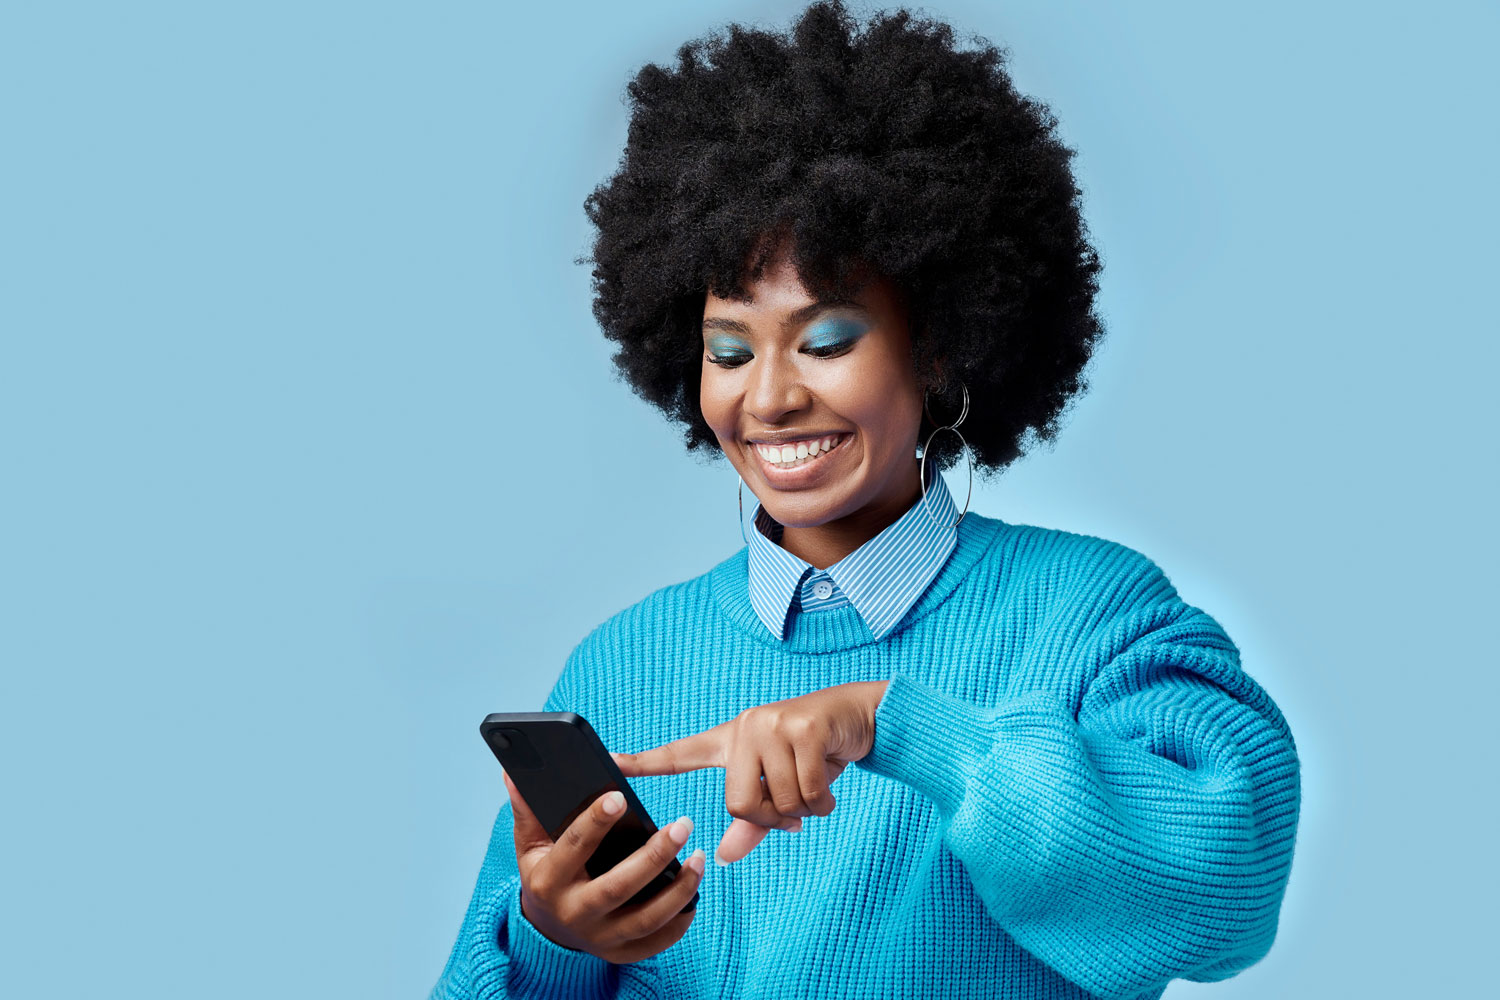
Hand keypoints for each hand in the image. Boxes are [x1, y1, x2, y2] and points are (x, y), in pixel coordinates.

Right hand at [504, 770, 705, 963]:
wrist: (548, 928)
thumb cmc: (545, 873)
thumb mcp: (530, 844)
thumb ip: (528, 810)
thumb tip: (514, 773)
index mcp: (548, 882)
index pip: (573, 847)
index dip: (595, 821)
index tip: (620, 796)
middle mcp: (573, 913)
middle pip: (618, 887)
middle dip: (654, 855)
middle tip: (683, 825)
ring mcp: (598, 938)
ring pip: (645, 919)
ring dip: (678, 889)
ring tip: (699, 857)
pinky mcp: (619, 953)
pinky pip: (655, 943)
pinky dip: (679, 922)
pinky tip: (694, 896)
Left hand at [611, 680, 888, 865]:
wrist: (859, 714)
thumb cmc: (815, 753)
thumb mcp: (781, 787)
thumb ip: (751, 823)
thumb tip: (721, 857)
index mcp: (729, 740)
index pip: (679, 754)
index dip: (642, 762)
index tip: (608, 762)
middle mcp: (745, 728)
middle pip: (738, 802)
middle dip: (771, 819)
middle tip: (792, 815)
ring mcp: (772, 724)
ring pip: (778, 801)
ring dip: (805, 810)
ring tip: (816, 792)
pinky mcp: (803, 727)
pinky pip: (808, 791)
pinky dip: (824, 803)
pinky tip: (830, 789)